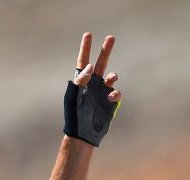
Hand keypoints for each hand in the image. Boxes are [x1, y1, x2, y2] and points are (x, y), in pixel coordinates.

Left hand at [63, 32, 121, 146]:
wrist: (83, 134)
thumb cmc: (74, 115)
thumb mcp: (74, 96)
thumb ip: (80, 80)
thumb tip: (91, 66)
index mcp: (81, 82)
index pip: (83, 61)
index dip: (85, 48)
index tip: (88, 35)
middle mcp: (92, 84)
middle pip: (100, 63)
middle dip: (105, 50)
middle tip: (110, 37)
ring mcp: (102, 92)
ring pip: (111, 77)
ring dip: (112, 75)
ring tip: (111, 77)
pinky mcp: (110, 102)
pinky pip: (116, 93)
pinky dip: (115, 93)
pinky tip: (109, 98)